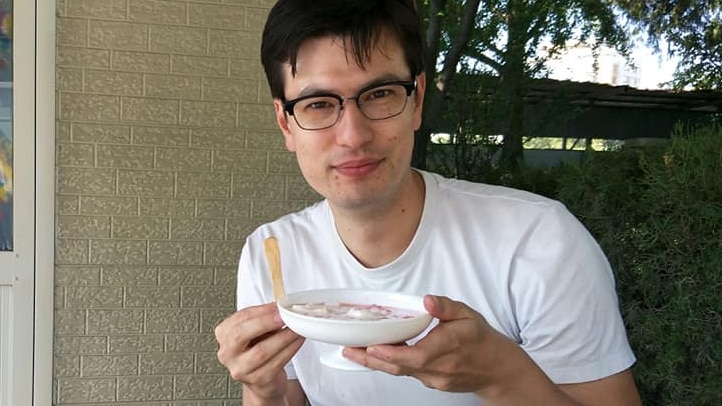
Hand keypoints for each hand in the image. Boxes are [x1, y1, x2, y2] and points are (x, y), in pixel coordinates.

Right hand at [215, 303, 304, 400]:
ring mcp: (240, 368)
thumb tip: (280, 308)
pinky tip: (297, 341)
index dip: (261, 311)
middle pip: (241, 334)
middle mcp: (227, 353)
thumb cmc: (258, 349)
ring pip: (261, 351)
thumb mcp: (256, 330)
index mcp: (224, 334)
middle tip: (283, 317)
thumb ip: (264, 318)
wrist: (262, 378)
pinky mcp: (257, 380)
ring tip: (295, 328)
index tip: (277, 306)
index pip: (240, 318)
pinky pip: (275, 362)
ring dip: (283, 337)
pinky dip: (290, 349)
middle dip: (265, 323)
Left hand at [342, 295, 520, 393]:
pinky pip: (406, 373)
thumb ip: (447, 307)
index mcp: (448, 348)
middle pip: (400, 367)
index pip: (415, 355)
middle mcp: (439, 368)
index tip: (371, 345)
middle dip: (372, 358)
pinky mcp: (431, 383)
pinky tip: (375, 354)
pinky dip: (389, 364)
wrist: (497, 369)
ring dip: (376, 362)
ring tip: (353, 351)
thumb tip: (428, 300)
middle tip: (349, 348)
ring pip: (400, 372)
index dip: (391, 353)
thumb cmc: (482, 340)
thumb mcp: (469, 315)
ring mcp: (434, 379)